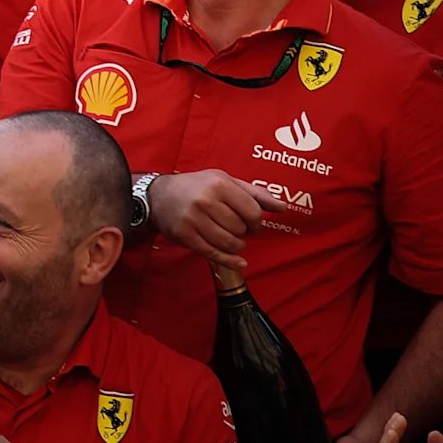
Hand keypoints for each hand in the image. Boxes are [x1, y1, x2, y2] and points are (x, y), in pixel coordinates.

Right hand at [144, 170, 259, 262]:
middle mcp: (205, 201)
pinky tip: (239, 261)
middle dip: (244, 232)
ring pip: (229, 243)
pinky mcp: (186, 236)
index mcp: (219, 184)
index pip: (253, 212)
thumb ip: (256, 194)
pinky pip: (214, 254)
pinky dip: (230, 261)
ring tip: (231, 238)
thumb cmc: (196, 186)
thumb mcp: (225, 180)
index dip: (256, 221)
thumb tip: (284, 208)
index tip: (250, 221)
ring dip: (236, 246)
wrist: (158, 195)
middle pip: (241, 229)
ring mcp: (194, 219)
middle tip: (236, 227)